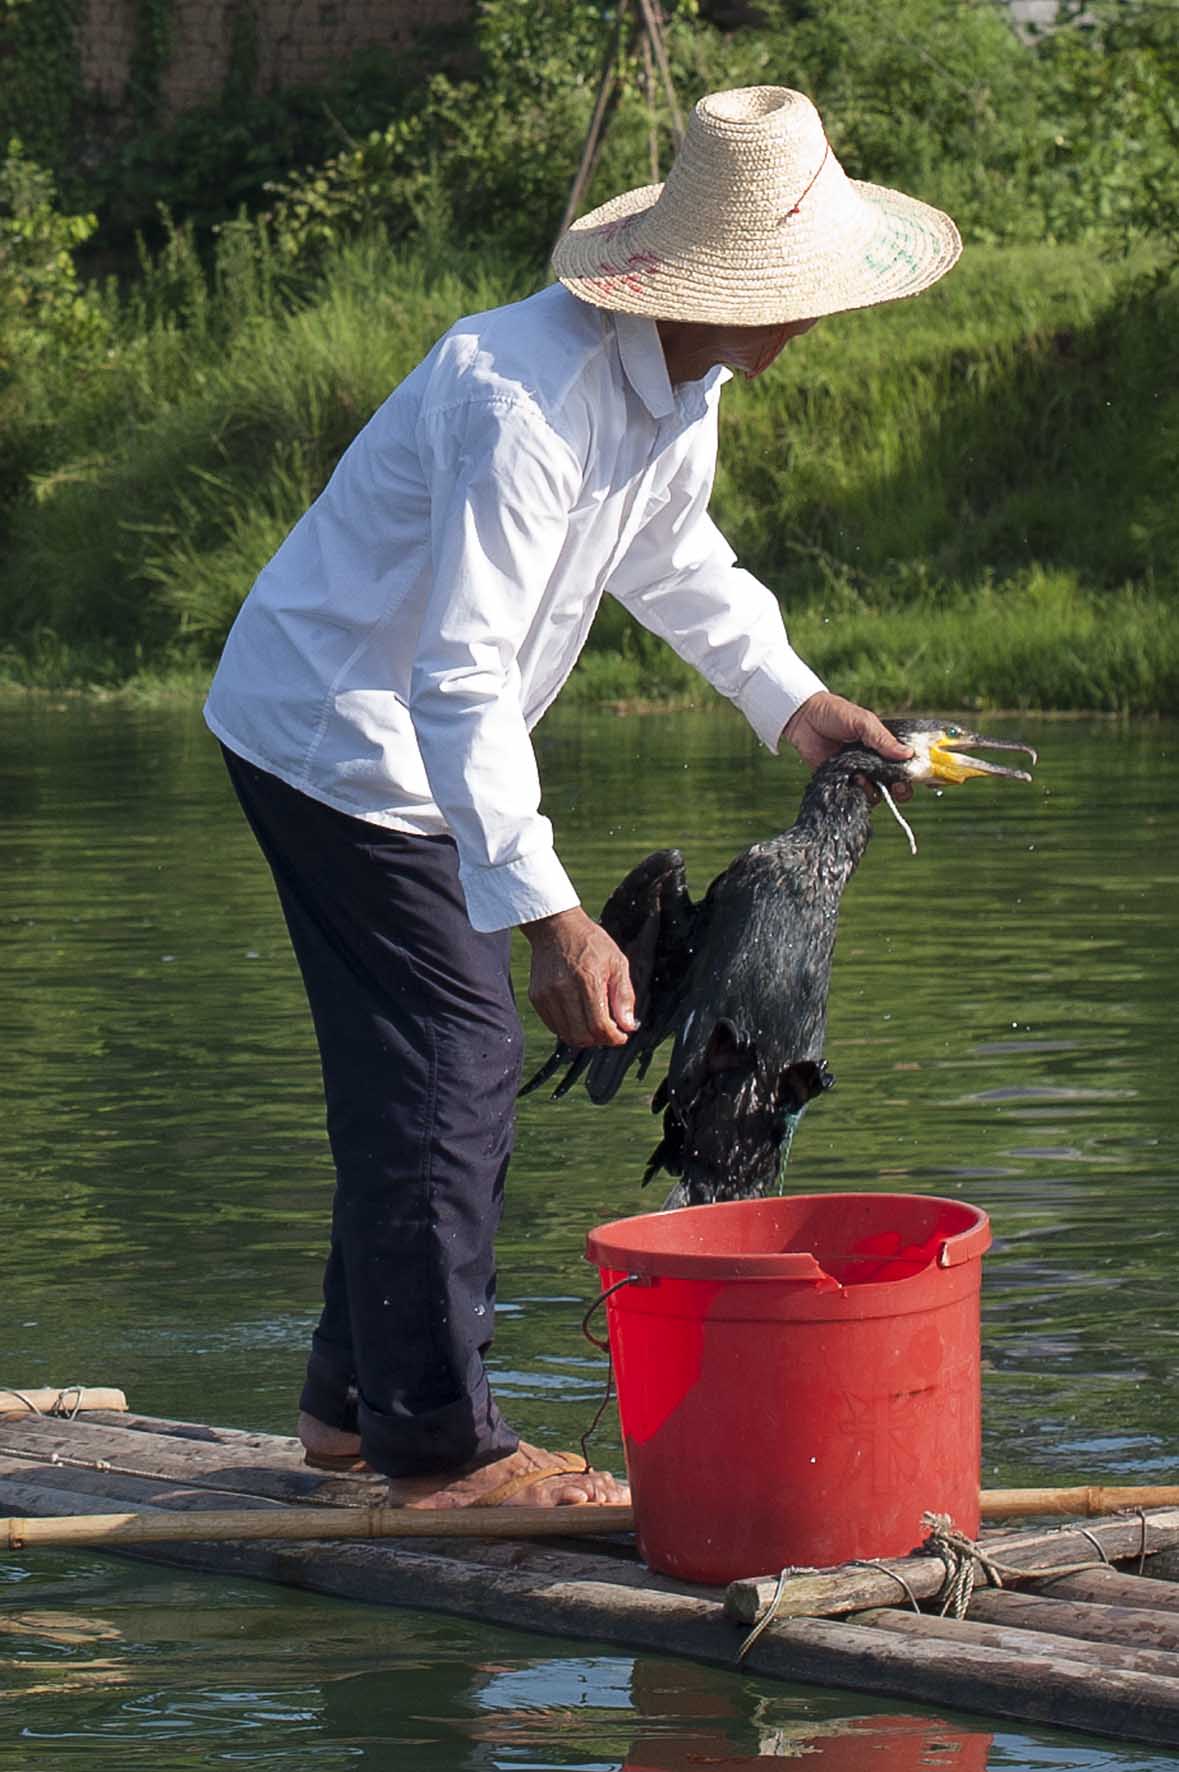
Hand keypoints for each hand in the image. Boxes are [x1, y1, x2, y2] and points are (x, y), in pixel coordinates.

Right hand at [521, 907, 638, 1048]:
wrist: (556, 927)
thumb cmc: (590, 943)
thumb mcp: (617, 962)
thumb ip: (624, 996)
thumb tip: (628, 1026)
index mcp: (587, 979)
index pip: (599, 1026)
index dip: (614, 1038)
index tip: (621, 1036)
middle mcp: (563, 989)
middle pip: (583, 1035)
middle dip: (600, 1040)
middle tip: (609, 1030)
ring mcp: (547, 995)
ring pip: (567, 1035)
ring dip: (584, 1037)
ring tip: (594, 1024)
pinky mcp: (537, 997)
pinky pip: (554, 1026)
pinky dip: (569, 1029)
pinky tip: (579, 1017)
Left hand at [782, 691, 913, 800]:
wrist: (804, 718)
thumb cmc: (836, 714)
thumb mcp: (864, 722)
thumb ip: (883, 739)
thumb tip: (908, 754)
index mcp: (883, 748)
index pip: (905, 766)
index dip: (914, 775)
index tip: (918, 779)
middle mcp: (874, 764)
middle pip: (895, 785)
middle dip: (899, 790)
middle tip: (896, 787)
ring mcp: (857, 774)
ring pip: (875, 794)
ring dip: (873, 791)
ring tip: (861, 778)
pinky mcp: (840, 783)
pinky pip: (853, 797)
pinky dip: (854, 795)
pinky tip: (850, 782)